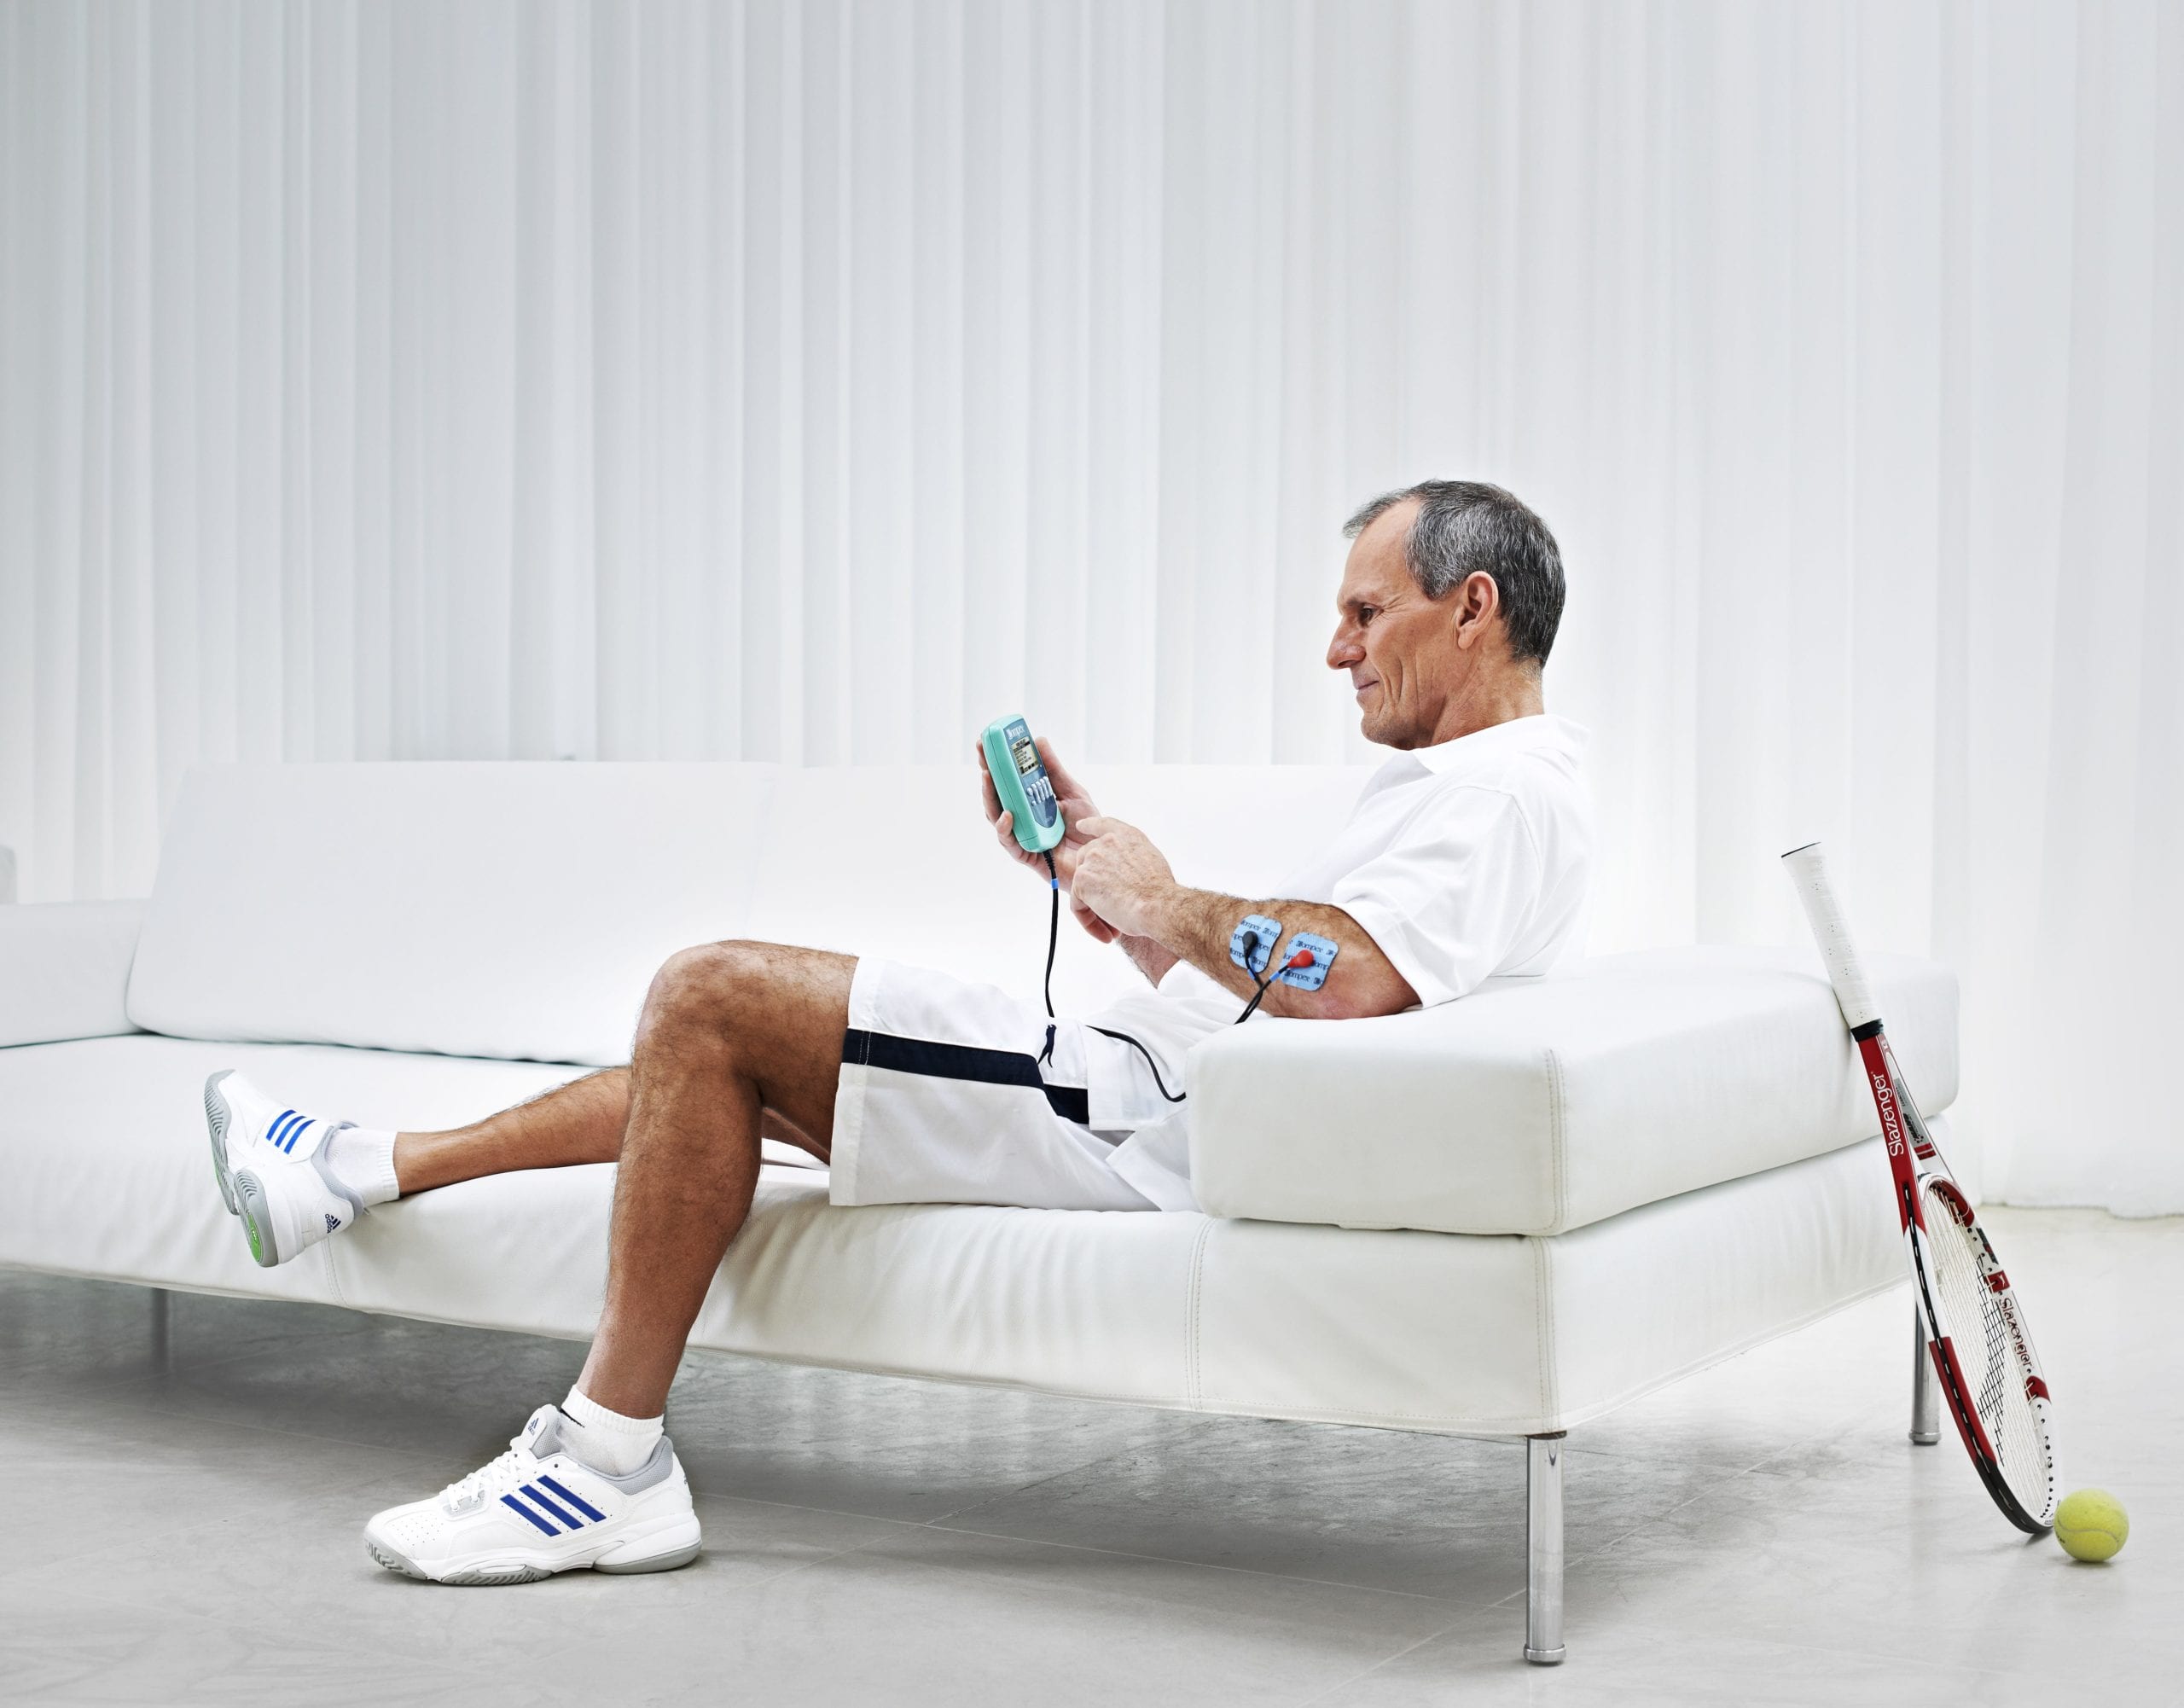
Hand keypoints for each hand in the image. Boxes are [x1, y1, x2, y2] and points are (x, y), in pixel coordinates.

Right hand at [976, 736, 1102, 888]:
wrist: (1101, 855)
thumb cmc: (1086, 826)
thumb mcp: (1072, 791)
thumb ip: (1053, 769)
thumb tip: (1038, 740)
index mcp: (1029, 801)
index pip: (1006, 780)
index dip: (994, 763)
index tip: (985, 743)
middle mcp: (1021, 817)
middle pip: (996, 797)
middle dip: (987, 776)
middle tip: (982, 757)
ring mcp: (1021, 835)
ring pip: (995, 817)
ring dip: (989, 798)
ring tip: (988, 778)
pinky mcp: (1025, 854)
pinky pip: (1009, 842)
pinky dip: (1005, 828)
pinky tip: (1007, 815)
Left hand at [1067, 817, 1176, 941]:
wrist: (1158, 905)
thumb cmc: (1161, 891)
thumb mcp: (1151, 860)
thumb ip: (1132, 859)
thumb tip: (1123, 874)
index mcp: (1126, 836)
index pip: (1102, 825)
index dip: (1090, 826)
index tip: (1081, 827)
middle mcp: (1106, 843)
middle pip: (1086, 861)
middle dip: (1095, 886)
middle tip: (1113, 909)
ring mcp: (1091, 860)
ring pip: (1082, 887)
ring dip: (1095, 909)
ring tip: (1113, 927)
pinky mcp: (1082, 881)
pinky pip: (1078, 905)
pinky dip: (1089, 922)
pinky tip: (1106, 933)